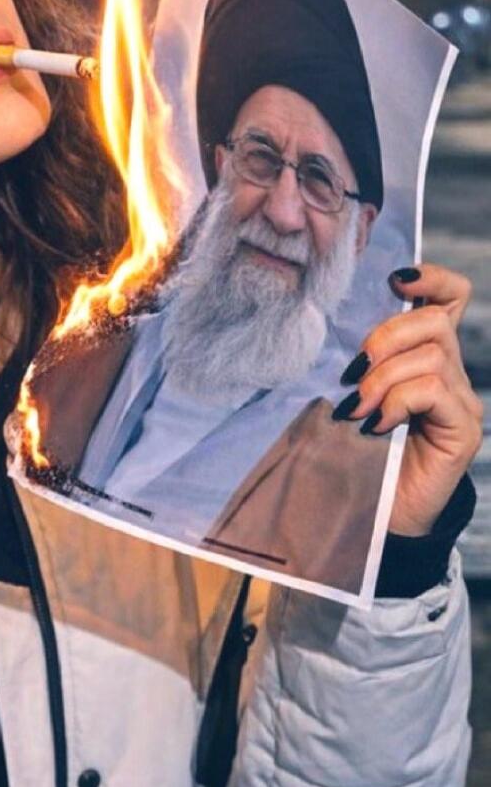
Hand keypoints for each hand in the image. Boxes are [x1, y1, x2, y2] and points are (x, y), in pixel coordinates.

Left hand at [337, 263, 482, 536]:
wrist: (366, 508)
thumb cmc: (349, 445)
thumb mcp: (346, 389)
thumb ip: (352, 358)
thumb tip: (324, 323)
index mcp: (422, 354)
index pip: (449, 298)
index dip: (429, 279)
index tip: (394, 280)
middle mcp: (449, 372)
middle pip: (434, 320)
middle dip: (385, 337)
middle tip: (353, 373)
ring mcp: (460, 401)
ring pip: (430, 355)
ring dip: (383, 378)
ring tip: (358, 409)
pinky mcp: (462, 429)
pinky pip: (432, 390)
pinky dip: (397, 402)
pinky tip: (376, 425)